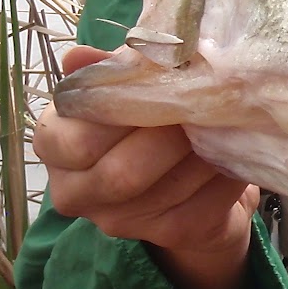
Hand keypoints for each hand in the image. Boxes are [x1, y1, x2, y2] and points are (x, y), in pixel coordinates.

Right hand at [32, 45, 258, 288]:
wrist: (190, 178)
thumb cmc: (150, 122)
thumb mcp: (127, 88)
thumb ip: (110, 71)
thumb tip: (80, 55)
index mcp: (54, 144)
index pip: (79, 138)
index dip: (125, 112)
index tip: (163, 84)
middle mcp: (75, 191)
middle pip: (122, 172)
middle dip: (170, 135)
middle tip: (202, 104)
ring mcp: (119, 220)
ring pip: (168, 187)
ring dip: (203, 151)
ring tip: (224, 121)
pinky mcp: (169, 232)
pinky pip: (204, 203)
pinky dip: (226, 174)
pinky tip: (233, 152)